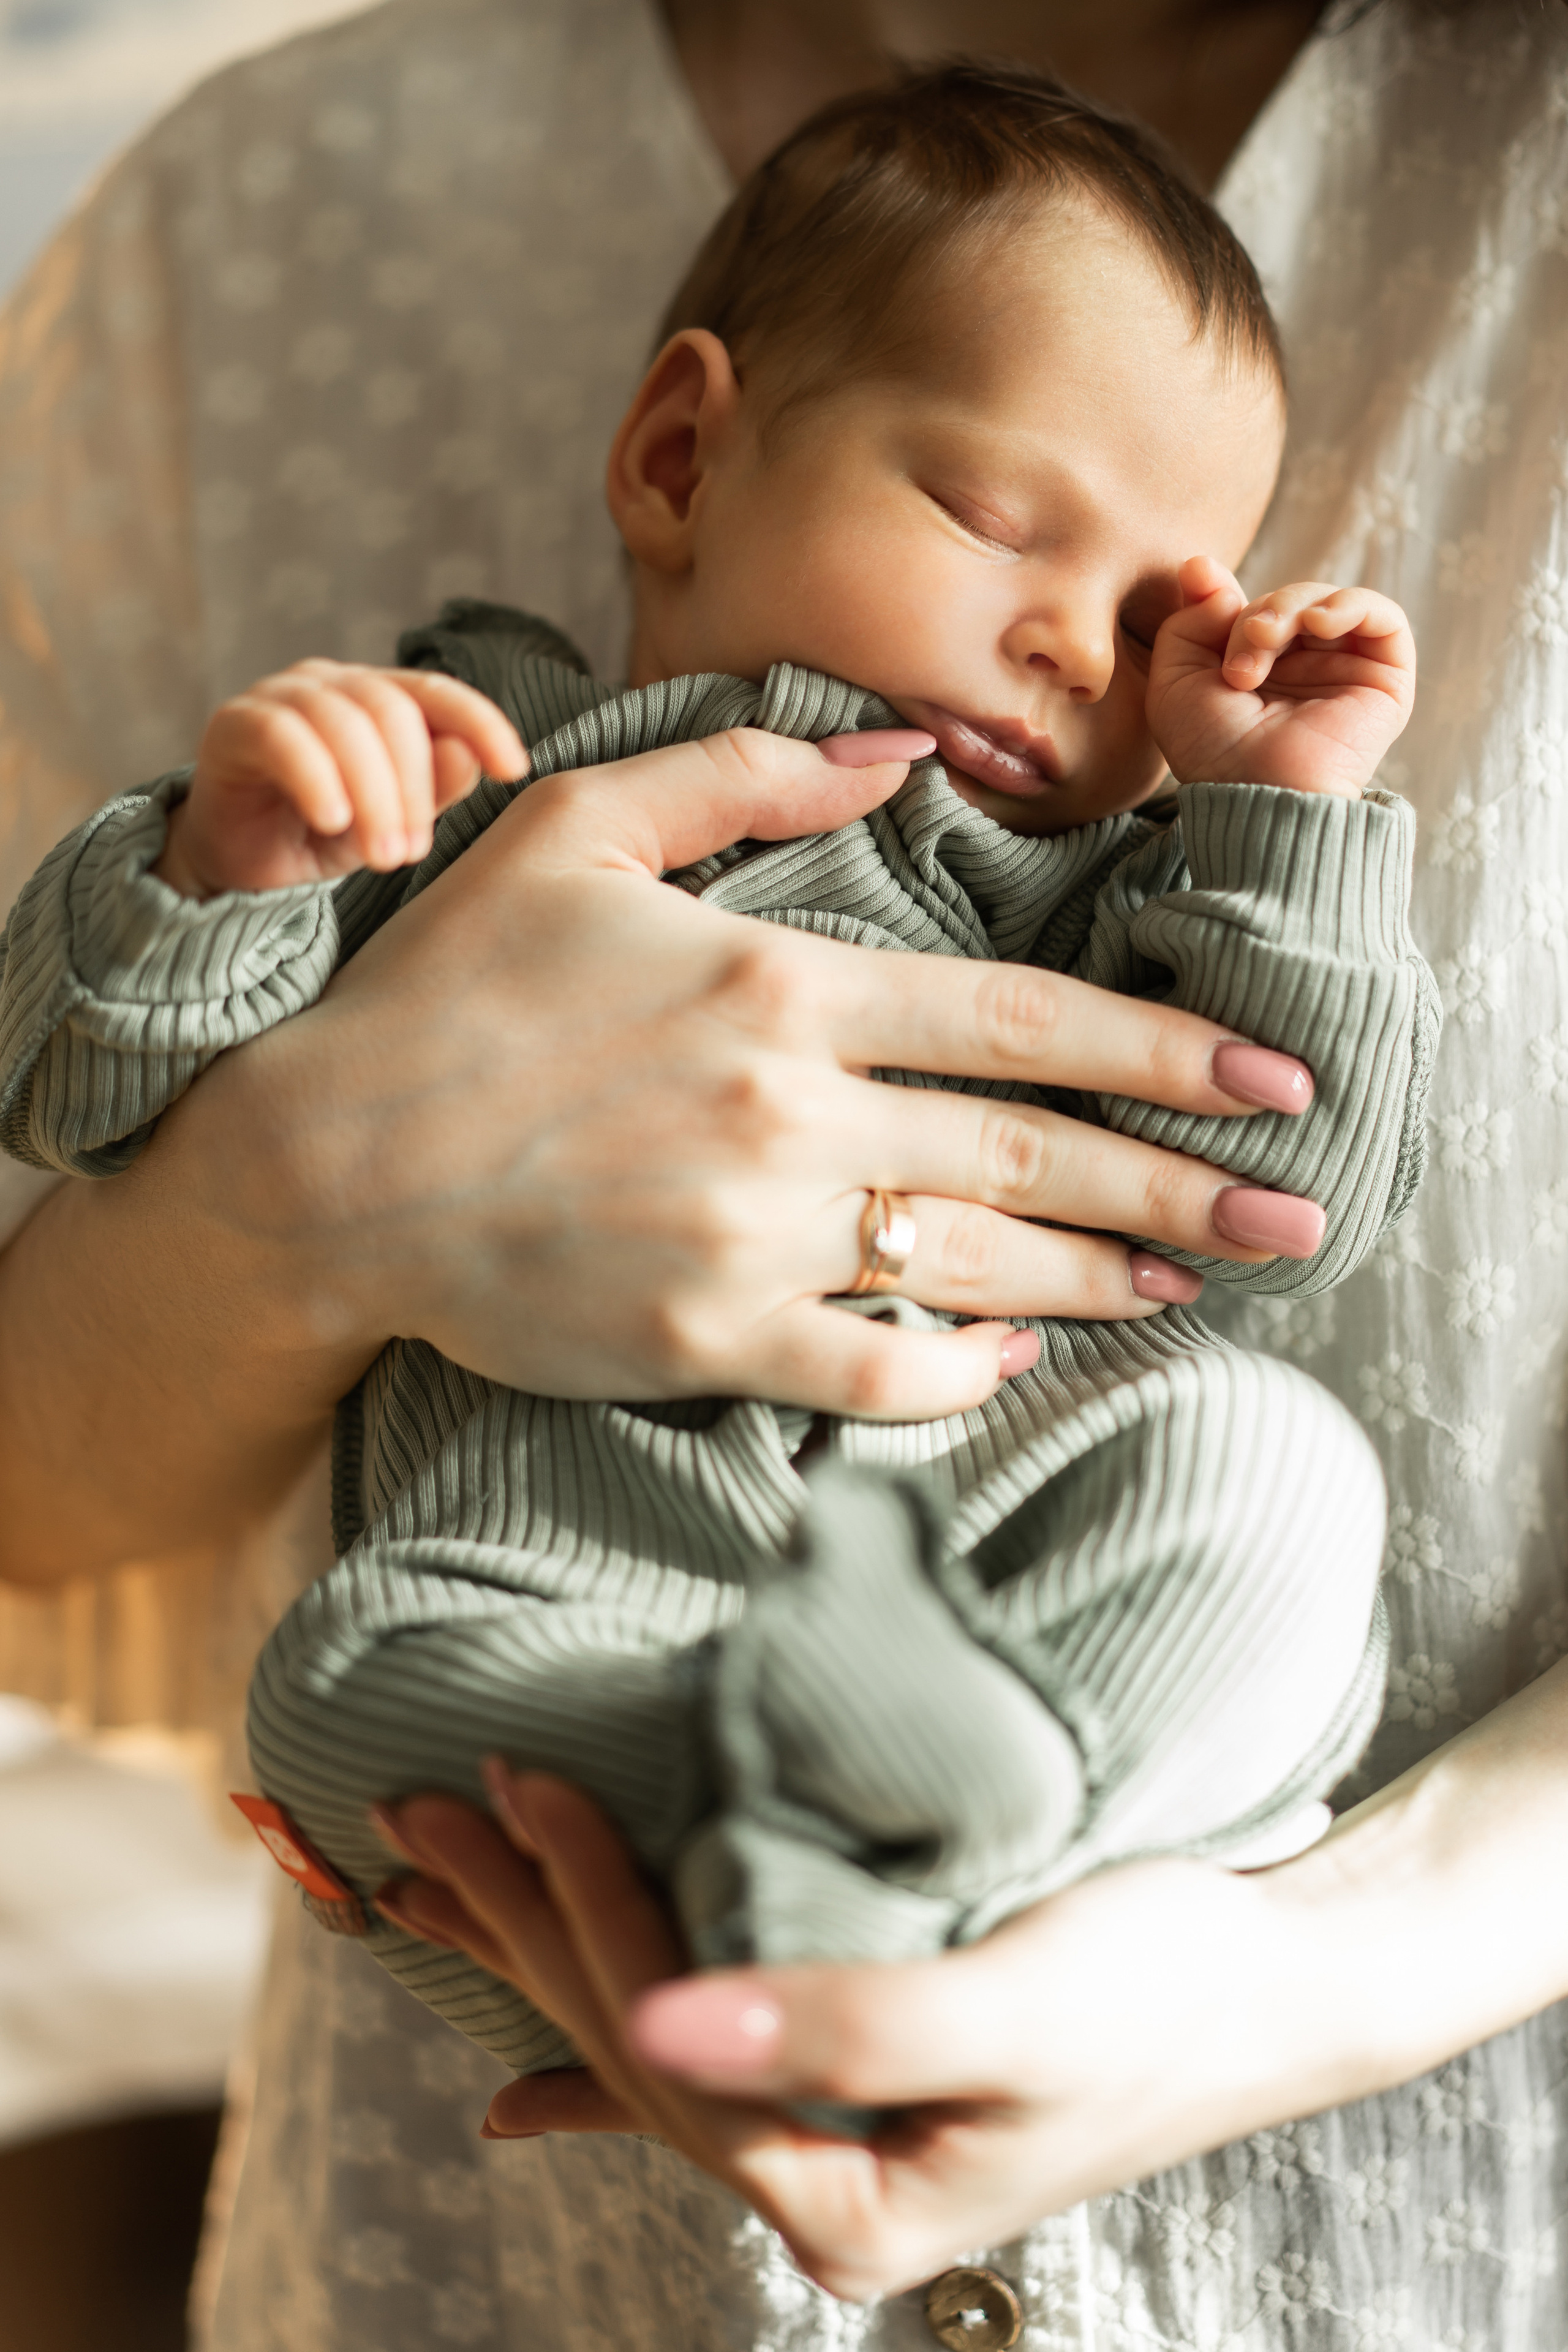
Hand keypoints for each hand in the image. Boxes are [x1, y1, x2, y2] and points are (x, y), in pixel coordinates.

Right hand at [154, 659, 527, 897]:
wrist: (241, 863)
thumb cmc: (322, 834)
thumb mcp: (391, 822)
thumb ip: (433, 790)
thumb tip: (472, 756)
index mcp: (378, 698)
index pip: (437, 693)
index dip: (480, 723)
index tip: (513, 770)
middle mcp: (332, 683)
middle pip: (393, 712)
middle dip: (413, 788)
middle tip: (411, 853)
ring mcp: (281, 696)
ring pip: (344, 724)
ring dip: (373, 795)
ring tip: (381, 855)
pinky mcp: (235, 723)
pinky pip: (284, 736)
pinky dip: (316, 778)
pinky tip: (333, 820)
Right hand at [217, 724, 1324, 1424]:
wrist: (326, 1167)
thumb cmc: (452, 990)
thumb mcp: (582, 826)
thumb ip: (752, 770)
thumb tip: (902, 754)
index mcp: (780, 983)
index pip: (1025, 1019)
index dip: (1165, 1050)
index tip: (1268, 1080)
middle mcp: (788, 1111)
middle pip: (1036, 1147)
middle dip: (1183, 1182)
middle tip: (1294, 1213)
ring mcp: (751, 1236)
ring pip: (978, 1261)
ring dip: (1102, 1274)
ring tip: (1188, 1281)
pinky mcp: (706, 1339)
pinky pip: (878, 1370)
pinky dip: (962, 1368)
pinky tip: (1015, 1351)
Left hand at [368, 1772, 1373, 2301]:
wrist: (1278, 1982)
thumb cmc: (1165, 1987)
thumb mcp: (1019, 2011)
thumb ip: (847, 2032)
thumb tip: (654, 2033)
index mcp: (854, 2202)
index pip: (669, 2051)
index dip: (583, 1912)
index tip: (522, 1785)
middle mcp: (826, 2185)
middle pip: (633, 2047)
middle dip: (521, 1925)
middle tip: (418, 1812)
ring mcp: (833, 2139)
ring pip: (649, 2042)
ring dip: (540, 1959)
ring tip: (432, 1892)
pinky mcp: (853, 2079)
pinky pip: (702, 2070)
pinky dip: (603, 2068)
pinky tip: (524, 2090)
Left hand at [1149, 556, 1415, 795]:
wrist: (1255, 792)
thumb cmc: (1212, 752)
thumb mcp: (1173, 682)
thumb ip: (1185, 621)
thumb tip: (1203, 571)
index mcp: (1256, 672)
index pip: (1248, 606)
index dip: (1224, 590)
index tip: (1199, 580)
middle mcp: (1301, 670)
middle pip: (1284, 601)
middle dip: (1254, 614)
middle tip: (1235, 661)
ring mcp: (1344, 672)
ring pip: (1326, 601)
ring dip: (1290, 607)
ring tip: (1265, 642)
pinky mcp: (1385, 680)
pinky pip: (1383, 616)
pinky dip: (1350, 605)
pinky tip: (1318, 623)